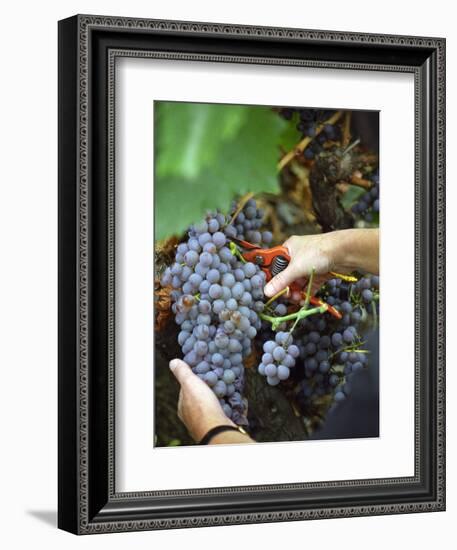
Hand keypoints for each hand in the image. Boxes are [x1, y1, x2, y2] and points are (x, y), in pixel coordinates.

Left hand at [169, 359, 234, 441]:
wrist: (218, 429)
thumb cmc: (202, 407)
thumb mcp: (190, 383)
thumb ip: (182, 372)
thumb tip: (174, 362)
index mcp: (184, 407)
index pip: (187, 389)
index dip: (194, 379)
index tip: (203, 371)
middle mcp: (194, 417)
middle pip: (203, 397)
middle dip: (212, 388)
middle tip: (220, 377)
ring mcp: (209, 421)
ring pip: (217, 406)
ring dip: (225, 397)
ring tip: (231, 386)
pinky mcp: (222, 425)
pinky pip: (230, 413)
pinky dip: (235, 406)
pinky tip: (240, 400)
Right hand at [263, 229, 378, 297]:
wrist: (345, 252)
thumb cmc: (319, 251)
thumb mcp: (296, 267)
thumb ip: (281, 280)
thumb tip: (267, 291)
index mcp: (289, 249)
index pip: (275, 264)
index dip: (272, 277)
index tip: (270, 289)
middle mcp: (298, 256)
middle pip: (287, 276)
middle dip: (286, 288)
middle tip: (287, 297)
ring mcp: (309, 265)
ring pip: (298, 282)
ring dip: (296, 292)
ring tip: (297, 300)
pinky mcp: (319, 273)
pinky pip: (309, 285)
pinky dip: (306, 293)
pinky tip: (304, 300)